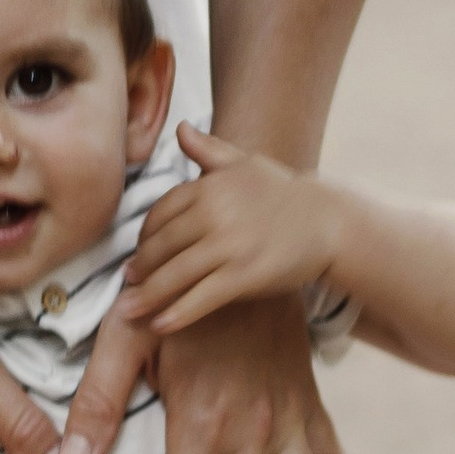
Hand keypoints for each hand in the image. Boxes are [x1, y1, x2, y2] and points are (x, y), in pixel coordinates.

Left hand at [118, 122, 340, 338]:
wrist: (328, 222)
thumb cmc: (283, 193)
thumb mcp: (245, 163)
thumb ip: (208, 149)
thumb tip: (180, 128)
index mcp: (209, 186)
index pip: (160, 214)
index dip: (143, 237)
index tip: (138, 253)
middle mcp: (214, 214)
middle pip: (162, 246)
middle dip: (140, 268)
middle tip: (127, 284)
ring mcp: (229, 246)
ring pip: (175, 274)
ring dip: (147, 296)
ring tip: (128, 310)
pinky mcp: (245, 275)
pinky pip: (202, 297)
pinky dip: (178, 313)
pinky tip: (160, 325)